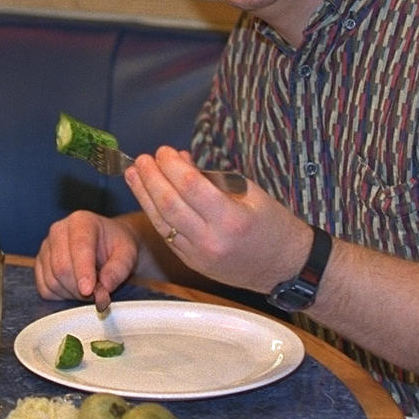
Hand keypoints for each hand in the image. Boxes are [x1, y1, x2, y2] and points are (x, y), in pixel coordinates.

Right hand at [33, 210, 142, 310]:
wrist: (106, 244)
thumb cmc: (116, 246)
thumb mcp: (128, 254)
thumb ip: (119, 269)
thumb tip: (104, 288)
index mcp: (81, 221)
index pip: (79, 248)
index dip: (83, 271)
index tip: (88, 290)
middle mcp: (58, 230)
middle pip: (62, 267)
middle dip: (80, 288)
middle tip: (98, 293)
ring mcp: (46, 247)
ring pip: (52, 280)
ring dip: (73, 293)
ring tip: (90, 287)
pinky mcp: (40, 263)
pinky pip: (45, 288)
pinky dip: (61, 295)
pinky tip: (75, 288)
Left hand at [125, 147, 306, 291]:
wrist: (285, 267)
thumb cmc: (273, 225)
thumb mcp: (251, 193)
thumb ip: (214, 178)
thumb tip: (181, 161)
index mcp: (232, 220)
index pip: (191, 187)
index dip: (173, 166)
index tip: (164, 151)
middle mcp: (212, 240)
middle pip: (170, 204)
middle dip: (152, 178)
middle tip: (143, 159)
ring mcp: (199, 255)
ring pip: (162, 222)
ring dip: (144, 195)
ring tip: (133, 174)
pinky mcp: (193, 263)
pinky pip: (167, 235)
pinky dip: (154, 213)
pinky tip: (145, 196)